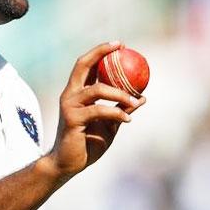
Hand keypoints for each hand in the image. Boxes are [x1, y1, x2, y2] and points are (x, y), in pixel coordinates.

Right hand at [50, 41, 145, 176]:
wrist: (67, 164)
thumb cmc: (86, 144)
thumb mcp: (109, 125)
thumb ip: (121, 110)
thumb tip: (142, 97)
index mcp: (77, 93)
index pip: (86, 65)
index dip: (101, 52)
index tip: (121, 45)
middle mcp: (70, 95)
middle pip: (83, 65)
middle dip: (101, 53)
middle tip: (121, 49)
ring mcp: (69, 106)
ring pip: (97, 89)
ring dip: (119, 93)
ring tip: (135, 99)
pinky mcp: (72, 119)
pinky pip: (99, 111)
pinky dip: (116, 113)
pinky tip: (128, 119)